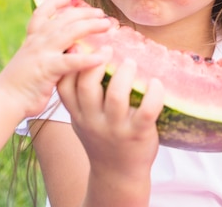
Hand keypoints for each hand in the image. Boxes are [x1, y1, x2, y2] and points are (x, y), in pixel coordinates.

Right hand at [0, 0, 111, 116]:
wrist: (4, 100)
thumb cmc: (20, 86)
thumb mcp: (31, 63)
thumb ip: (45, 54)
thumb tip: (63, 51)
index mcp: (32, 39)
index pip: (42, 13)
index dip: (55, 2)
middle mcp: (37, 41)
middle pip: (64, 19)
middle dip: (85, 13)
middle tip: (101, 12)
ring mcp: (42, 53)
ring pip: (70, 33)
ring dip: (91, 26)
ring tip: (107, 25)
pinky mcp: (47, 69)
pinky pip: (71, 61)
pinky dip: (88, 59)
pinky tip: (103, 57)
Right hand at [57, 54, 164, 180]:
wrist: (118, 175)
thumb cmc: (102, 141)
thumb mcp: (83, 122)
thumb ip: (80, 98)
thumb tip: (85, 57)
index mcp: (78, 115)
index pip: (65, 87)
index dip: (71, 64)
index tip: (81, 46)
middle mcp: (93, 121)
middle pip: (87, 86)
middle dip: (97, 63)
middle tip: (109, 49)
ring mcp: (116, 129)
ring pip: (117, 96)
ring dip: (125, 74)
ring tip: (131, 63)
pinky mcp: (138, 134)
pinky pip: (147, 110)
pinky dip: (154, 93)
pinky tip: (156, 83)